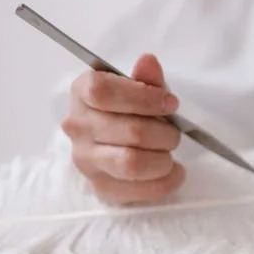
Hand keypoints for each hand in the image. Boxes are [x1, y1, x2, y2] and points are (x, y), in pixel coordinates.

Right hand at [62, 53, 185, 204]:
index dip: (144, 98)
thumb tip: (148, 62)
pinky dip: (166, 182)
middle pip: (130, 131)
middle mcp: (78, 127)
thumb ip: (146, 78)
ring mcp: (86, 161)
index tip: (170, 103)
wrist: (113, 142)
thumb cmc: (128, 110)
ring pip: (132, 163)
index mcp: (82, 93)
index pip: (103, 92)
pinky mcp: (101, 188)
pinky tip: (174, 172)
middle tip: (175, 132)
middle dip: (165, 133)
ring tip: (169, 153)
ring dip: (163, 159)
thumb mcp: (138, 89)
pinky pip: (139, 191)